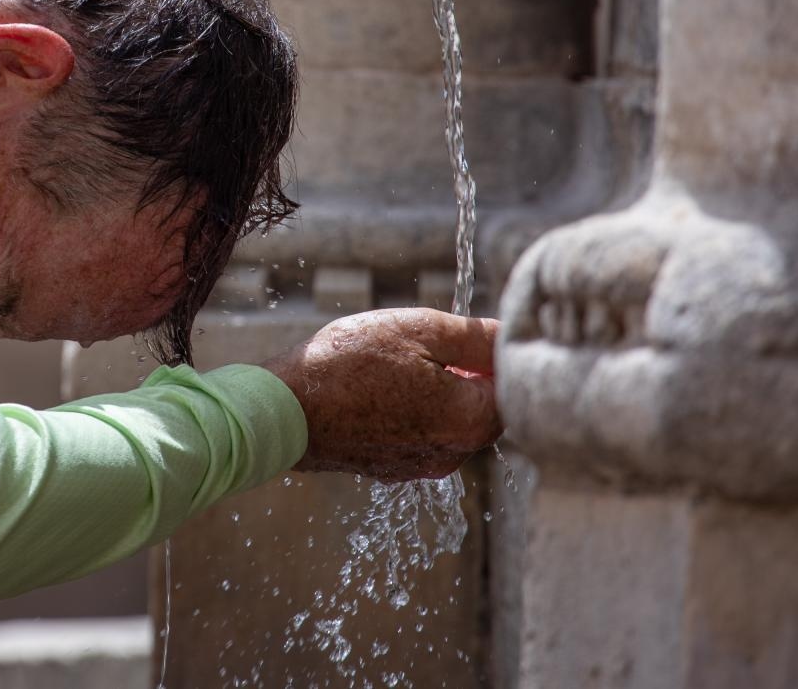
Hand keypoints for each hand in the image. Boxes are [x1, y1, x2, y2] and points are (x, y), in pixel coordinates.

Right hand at [260, 308, 501, 481]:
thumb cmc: (349, 364)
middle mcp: (451, 455)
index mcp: (468, 421)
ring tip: (396, 361)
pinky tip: (377, 385)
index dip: (494, 357)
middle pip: (481, 407)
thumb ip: (475, 336)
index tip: (468, 335)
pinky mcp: (390, 468)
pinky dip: (408, 408)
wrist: (285, 408)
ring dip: (436, 389)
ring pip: (448, 419)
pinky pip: (417, 433)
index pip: (512, 389)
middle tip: (429, 342)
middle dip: (466, 373)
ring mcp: (418, 465)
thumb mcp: (419, 330)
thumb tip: (510, 337)